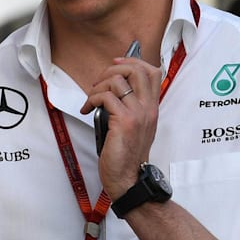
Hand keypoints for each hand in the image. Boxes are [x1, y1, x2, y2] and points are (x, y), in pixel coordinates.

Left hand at [80, 52, 161, 196]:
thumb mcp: (136, 127)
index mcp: (152, 108)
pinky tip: (87, 109)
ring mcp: (137, 114)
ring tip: (91, 99)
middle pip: (137, 69)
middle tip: (99, 82)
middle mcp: (148, 108)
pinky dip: (92, 99)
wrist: (128, 178)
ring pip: (118, 81)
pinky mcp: (123, 122)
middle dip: (113, 68)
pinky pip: (105, 97)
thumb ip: (131, 107)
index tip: (116, 64)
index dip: (133, 61)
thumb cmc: (127, 155)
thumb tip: (114, 88)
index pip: (152, 71)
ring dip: (98, 86)